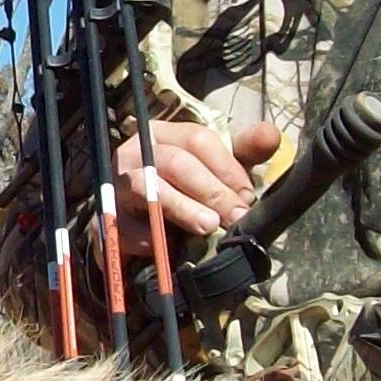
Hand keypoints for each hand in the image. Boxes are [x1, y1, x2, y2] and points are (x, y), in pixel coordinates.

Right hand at [118, 119, 286, 248]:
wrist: (135, 227)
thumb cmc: (181, 191)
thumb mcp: (213, 169)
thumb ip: (243, 153)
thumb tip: (272, 135)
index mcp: (163, 134)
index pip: (196, 139)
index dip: (226, 166)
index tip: (247, 194)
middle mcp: (136, 153)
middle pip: (174, 162)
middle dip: (211, 190)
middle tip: (237, 216)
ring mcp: (117, 185)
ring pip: (148, 188)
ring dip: (181, 208)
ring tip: (208, 225)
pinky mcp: (108, 218)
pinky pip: (128, 225)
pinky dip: (150, 236)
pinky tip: (171, 245)